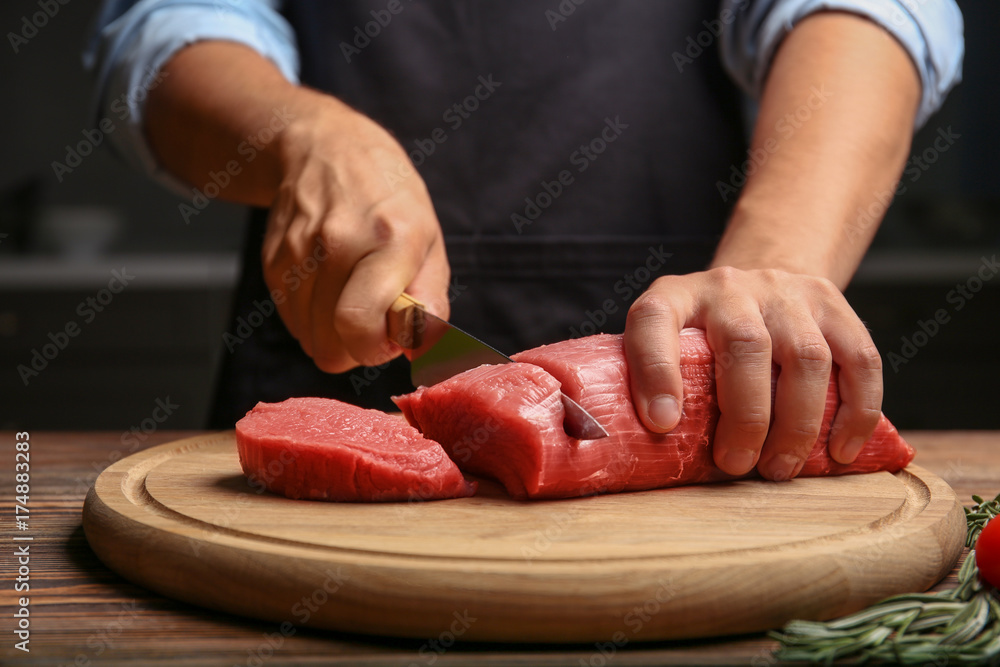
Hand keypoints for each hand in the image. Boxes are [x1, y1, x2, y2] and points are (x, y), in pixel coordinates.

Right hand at [261, 100, 450, 371]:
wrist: (324, 147)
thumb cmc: (389, 199)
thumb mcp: (429, 239)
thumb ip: (430, 300)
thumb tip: (420, 351)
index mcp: (389, 239)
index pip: (359, 323)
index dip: (375, 348)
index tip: (389, 338)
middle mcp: (338, 243)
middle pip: (330, 345)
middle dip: (356, 350)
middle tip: (373, 323)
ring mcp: (298, 251)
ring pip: (308, 340)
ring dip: (333, 334)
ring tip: (351, 298)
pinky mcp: (272, 261)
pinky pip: (292, 322)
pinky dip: (312, 318)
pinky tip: (329, 288)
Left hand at [624, 267, 882, 480]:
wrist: (755, 284)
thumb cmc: (699, 339)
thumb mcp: (662, 347)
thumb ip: (649, 386)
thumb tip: (638, 457)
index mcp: (673, 297)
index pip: (655, 321)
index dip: (656, 371)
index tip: (662, 424)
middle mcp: (728, 287)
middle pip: (746, 345)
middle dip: (745, 416)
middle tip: (737, 465)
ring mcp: (785, 292)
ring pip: (806, 356)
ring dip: (798, 424)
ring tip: (780, 468)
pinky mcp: (833, 305)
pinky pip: (859, 359)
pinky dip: (856, 412)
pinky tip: (840, 452)